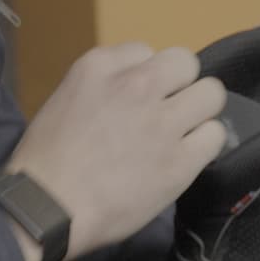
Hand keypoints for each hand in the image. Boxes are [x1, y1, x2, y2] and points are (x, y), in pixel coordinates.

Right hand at [5, 43, 225, 260]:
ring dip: (199, 112)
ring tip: (183, 133)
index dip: (145, 77)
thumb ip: (101, 88)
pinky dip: (204, 145)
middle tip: (168, 111)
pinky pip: (215, 135)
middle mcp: (137, 86)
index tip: (137, 99)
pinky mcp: (181, 160)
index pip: (146, 51)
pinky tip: (186, 157)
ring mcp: (162, 122)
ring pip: (212, 94)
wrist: (46, 209)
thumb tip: (130, 96)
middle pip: (186, 63)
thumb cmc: (44, 164)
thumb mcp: (64, 100)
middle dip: (180, 85)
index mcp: (100, 67)